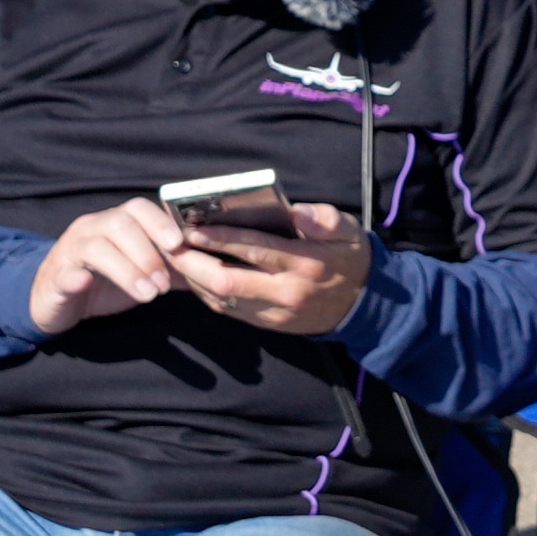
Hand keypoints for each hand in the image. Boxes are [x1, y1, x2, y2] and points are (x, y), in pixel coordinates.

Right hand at [26, 198, 189, 334]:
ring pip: (96, 247)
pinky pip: (63, 273)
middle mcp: (92, 228)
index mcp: (115, 222)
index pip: (139, 208)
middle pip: (121, 224)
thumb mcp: (143, 274)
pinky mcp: (54, 278)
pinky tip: (86, 282)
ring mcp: (70, 251)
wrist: (56, 302)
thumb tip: (212, 269)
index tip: (179, 245)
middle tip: (164, 282)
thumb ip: (173, 268)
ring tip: (149, 294)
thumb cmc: (105, 283)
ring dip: (127, 270)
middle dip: (148, 252)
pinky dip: (76, 276)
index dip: (160, 222)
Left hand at [171, 201, 371, 338]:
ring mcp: (276, 311)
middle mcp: (287, 291)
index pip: (256, 249)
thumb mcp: (349, 230)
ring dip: (195, 281)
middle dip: (194, 264)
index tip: (193, 228)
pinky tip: (196, 278)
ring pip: (223, 299)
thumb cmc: (350, 257)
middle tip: (171, 247)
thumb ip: (322, 218)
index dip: (221, 239)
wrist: (364, 304)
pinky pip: (230, 311)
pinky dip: (208, 294)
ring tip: (176, 260)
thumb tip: (294, 211)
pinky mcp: (269, 324)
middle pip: (228, 280)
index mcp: (307, 262)